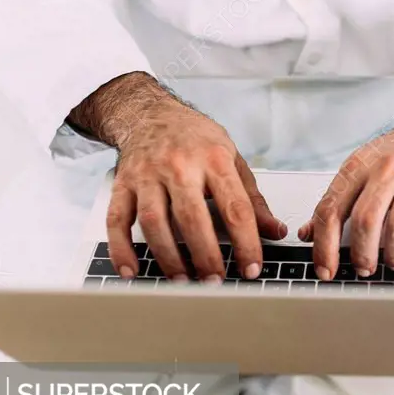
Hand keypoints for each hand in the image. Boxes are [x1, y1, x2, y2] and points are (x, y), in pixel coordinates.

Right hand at [69, 72, 285, 281]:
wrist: (151, 113)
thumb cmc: (196, 139)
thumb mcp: (233, 160)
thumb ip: (253, 200)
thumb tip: (276, 231)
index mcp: (214, 159)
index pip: (235, 208)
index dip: (245, 242)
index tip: (252, 267)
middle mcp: (179, 166)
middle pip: (192, 217)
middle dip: (205, 254)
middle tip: (215, 281)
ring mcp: (147, 175)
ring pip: (154, 222)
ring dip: (168, 257)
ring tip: (183, 281)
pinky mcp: (122, 184)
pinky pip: (117, 220)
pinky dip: (122, 249)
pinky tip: (133, 271)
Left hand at [298, 94, 393, 278]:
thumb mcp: (359, 169)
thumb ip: (335, 201)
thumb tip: (308, 233)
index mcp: (358, 166)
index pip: (331, 210)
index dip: (325, 246)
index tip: (326, 269)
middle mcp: (386, 169)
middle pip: (365, 220)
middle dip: (362, 254)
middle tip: (364, 269)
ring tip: (393, 264)